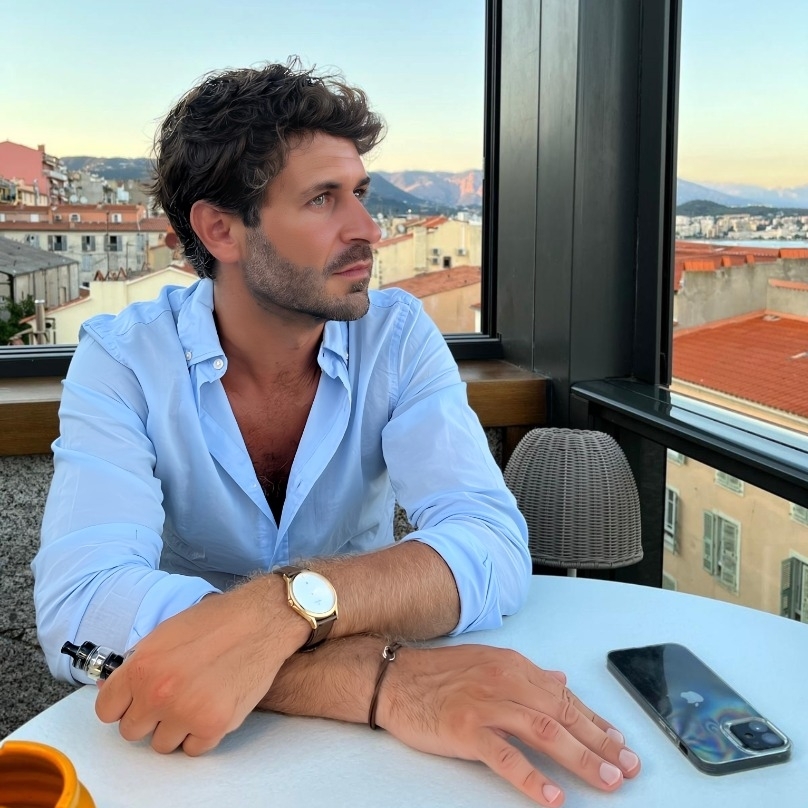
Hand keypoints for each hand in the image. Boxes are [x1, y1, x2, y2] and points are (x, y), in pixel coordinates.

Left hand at [95, 577, 307, 755]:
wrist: (260, 621)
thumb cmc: (216, 621)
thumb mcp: (166, 633)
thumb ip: (139, 663)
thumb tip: (116, 688)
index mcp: (142, 666)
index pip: (106, 710)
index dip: (122, 704)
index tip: (134, 701)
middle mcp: (159, 693)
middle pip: (132, 732)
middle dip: (149, 717)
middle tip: (171, 699)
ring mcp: (186, 712)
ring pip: (162, 745)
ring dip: (176, 728)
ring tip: (196, 701)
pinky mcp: (214, 725)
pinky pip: (194, 749)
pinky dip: (201, 735)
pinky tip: (211, 708)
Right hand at [376, 644, 639, 805]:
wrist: (395, 679)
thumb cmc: (439, 674)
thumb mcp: (488, 664)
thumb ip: (526, 675)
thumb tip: (560, 680)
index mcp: (514, 667)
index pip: (564, 696)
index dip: (595, 721)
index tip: (619, 743)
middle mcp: (506, 682)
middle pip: (563, 713)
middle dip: (600, 741)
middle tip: (627, 767)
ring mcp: (487, 705)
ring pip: (544, 731)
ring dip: (580, 757)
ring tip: (606, 780)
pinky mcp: (467, 729)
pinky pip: (505, 755)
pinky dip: (531, 777)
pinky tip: (552, 797)